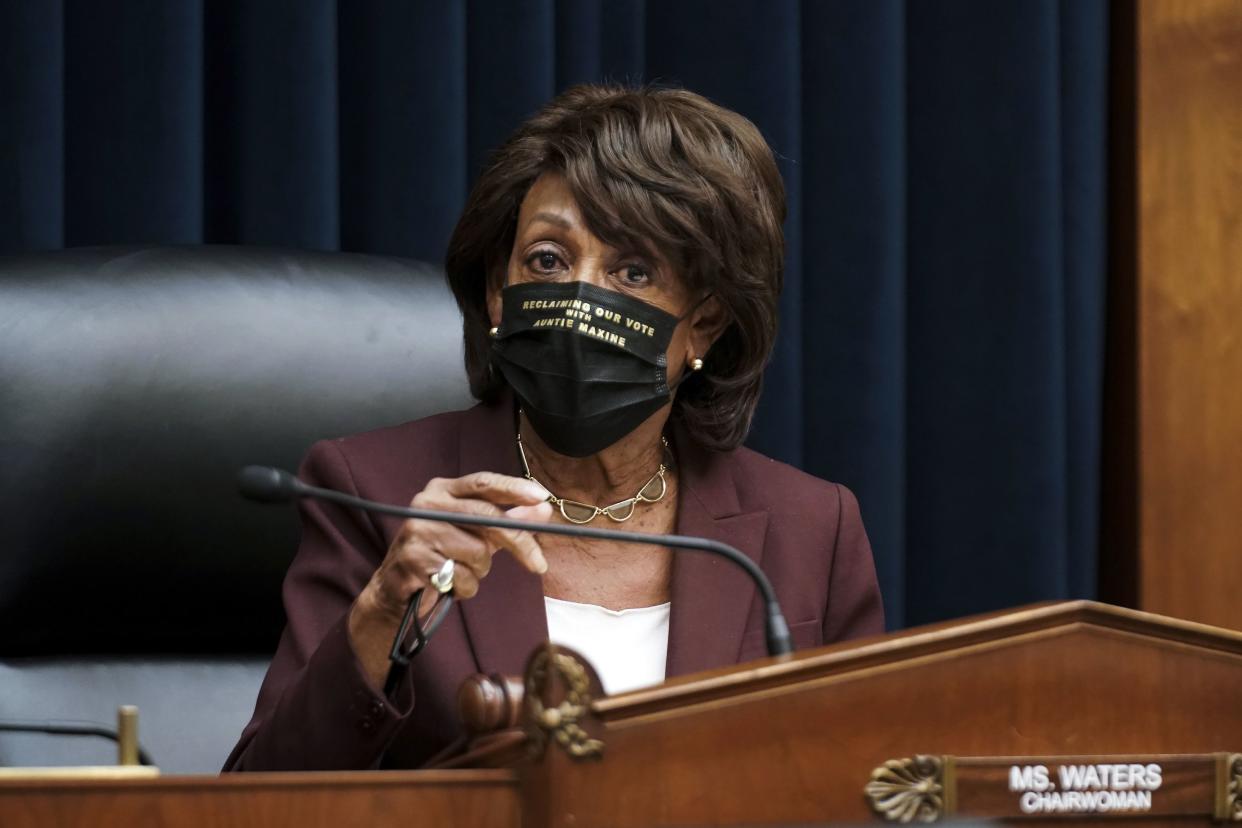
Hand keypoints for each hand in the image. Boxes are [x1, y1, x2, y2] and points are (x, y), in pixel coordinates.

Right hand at [349, 473, 550, 687]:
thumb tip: (543, 510)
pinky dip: (463, 588)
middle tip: (539, 564)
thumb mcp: (476, 535)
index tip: (542, 497)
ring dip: (478, 573)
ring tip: (459, 573)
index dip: (514, 488)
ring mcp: (417, 531)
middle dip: (519, 543)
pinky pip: (461, 577)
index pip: (484, 483)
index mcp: (443, 490)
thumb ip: (508, 521)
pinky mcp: (413, 560)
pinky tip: (447, 585)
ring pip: (477, 553)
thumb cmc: (442, 557)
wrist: (396, 590)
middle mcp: (427, 504)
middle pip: (486, 518)